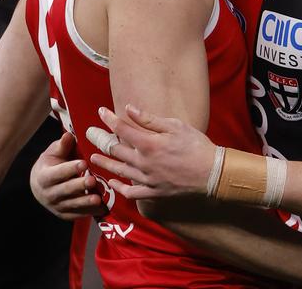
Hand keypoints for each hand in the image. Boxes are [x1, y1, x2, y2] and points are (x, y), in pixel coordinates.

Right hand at [29, 133, 104, 219]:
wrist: (40, 186)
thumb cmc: (51, 165)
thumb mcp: (53, 153)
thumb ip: (62, 146)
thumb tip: (69, 135)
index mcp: (44, 176)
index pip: (57, 173)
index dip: (70, 169)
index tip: (84, 163)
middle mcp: (48, 194)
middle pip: (65, 190)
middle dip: (79, 186)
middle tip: (92, 180)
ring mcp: (56, 206)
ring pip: (71, 204)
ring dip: (85, 202)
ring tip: (98, 198)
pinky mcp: (64, 214)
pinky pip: (76, 215)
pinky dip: (88, 213)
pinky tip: (100, 209)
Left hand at [87, 104, 216, 200]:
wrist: (212, 173)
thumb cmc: (196, 146)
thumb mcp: (175, 126)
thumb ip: (149, 119)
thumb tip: (129, 108)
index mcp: (149, 144)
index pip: (122, 128)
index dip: (109, 119)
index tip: (101, 112)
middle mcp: (143, 163)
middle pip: (116, 150)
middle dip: (101, 139)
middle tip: (89, 133)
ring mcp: (147, 179)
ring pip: (119, 171)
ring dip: (105, 163)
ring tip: (94, 158)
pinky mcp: (153, 192)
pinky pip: (131, 192)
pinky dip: (119, 188)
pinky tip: (112, 183)